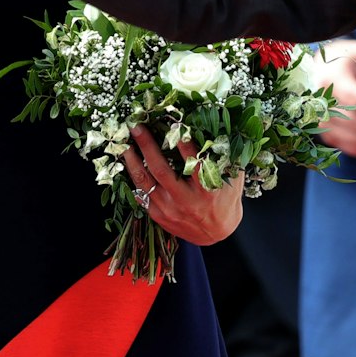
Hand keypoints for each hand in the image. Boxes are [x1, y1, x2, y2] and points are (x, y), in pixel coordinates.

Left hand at [122, 126, 244, 246]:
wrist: (216, 233)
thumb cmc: (224, 200)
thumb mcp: (232, 180)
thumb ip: (224, 158)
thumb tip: (217, 129)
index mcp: (207, 190)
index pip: (194, 163)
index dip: (183, 143)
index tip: (174, 123)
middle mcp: (186, 201)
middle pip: (161, 170)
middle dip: (147, 146)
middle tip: (137, 127)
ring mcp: (170, 209)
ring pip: (145, 183)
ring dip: (132, 161)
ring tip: (123, 144)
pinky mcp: (159, 216)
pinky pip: (141, 195)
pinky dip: (134, 178)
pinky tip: (128, 164)